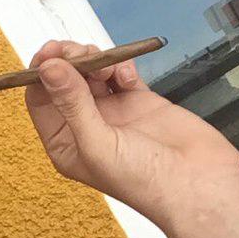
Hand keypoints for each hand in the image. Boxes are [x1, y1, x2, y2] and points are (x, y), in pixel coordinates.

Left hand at [23, 39, 238, 232]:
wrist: (198, 186)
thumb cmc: (143, 181)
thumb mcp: (97, 143)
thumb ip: (72, 103)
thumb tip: (47, 69)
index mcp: (65, 143)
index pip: (40, 100)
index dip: (41, 73)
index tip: (51, 51)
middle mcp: (85, 127)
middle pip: (64, 82)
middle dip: (70, 61)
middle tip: (83, 52)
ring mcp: (113, 113)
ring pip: (92, 74)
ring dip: (96, 62)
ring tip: (107, 66)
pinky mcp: (140, 102)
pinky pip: (122, 75)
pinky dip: (122, 66)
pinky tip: (126, 75)